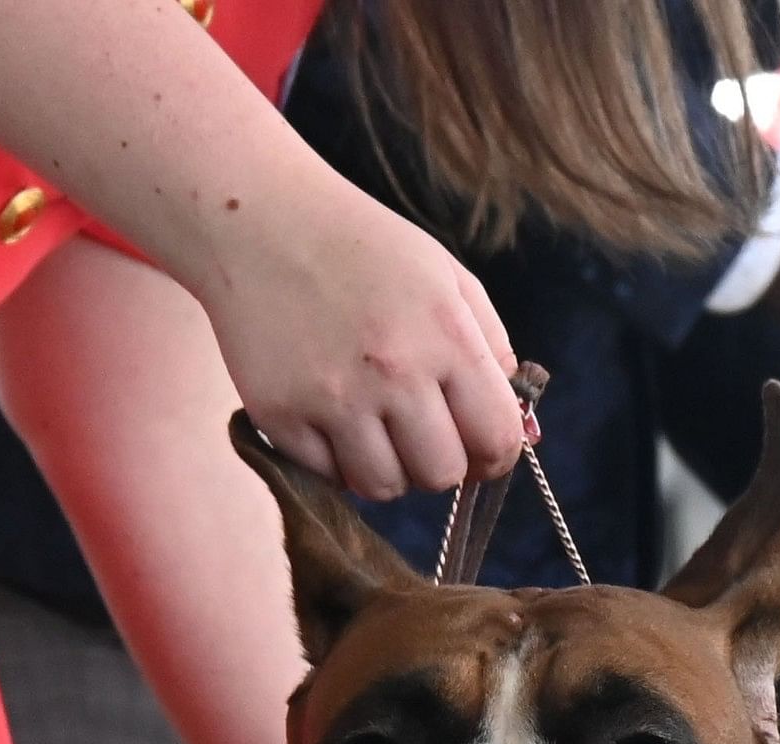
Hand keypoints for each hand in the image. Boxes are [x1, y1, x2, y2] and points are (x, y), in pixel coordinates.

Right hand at [189, 177, 522, 500]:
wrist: (258, 220)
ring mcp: (331, 398)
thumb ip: (493, 351)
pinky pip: (327, 476)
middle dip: (439, 461)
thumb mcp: (447, 278)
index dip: (495, 455)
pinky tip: (330, 414)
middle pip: (442, 475)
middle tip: (419, 430)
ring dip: (387, 468)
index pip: (497, 440)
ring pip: (384, 488)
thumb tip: (521, 430)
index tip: (480, 448)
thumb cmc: (363, 248)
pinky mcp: (278, 415)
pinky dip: (334, 458)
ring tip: (374, 424)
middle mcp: (393, 373)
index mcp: (446, 337)